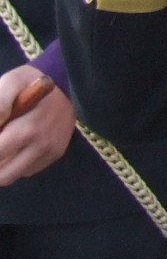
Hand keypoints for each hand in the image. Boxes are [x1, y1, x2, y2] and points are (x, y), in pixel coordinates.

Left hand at [0, 67, 73, 185]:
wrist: (68, 84)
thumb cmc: (31, 83)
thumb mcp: (10, 83)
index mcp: (27, 130)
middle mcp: (42, 146)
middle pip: (4, 175)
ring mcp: (51, 152)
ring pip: (14, 175)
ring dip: (3, 166)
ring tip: (3, 146)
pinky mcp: (56, 154)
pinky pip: (28, 170)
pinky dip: (17, 164)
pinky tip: (16, 146)